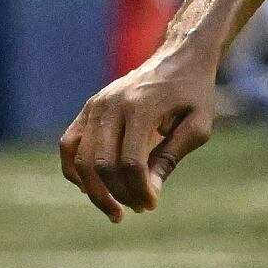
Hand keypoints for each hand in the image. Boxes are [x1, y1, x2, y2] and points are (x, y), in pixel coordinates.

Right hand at [59, 48, 217, 221]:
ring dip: (94, 191)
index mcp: (141, 107)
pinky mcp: (88, 108)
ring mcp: (95, 105)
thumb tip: (148, 193)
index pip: (130, 162)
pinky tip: (92, 189)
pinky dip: (75, 171)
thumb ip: (171, 158)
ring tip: (115, 210)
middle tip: (138, 208)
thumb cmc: (194, 94)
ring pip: (80, 158)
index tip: (151, 205)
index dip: (138, 190)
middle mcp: (111, 105)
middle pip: (101, 164)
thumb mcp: (197, 126)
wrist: (179, 57)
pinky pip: (69, 145)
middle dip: (118, 194)